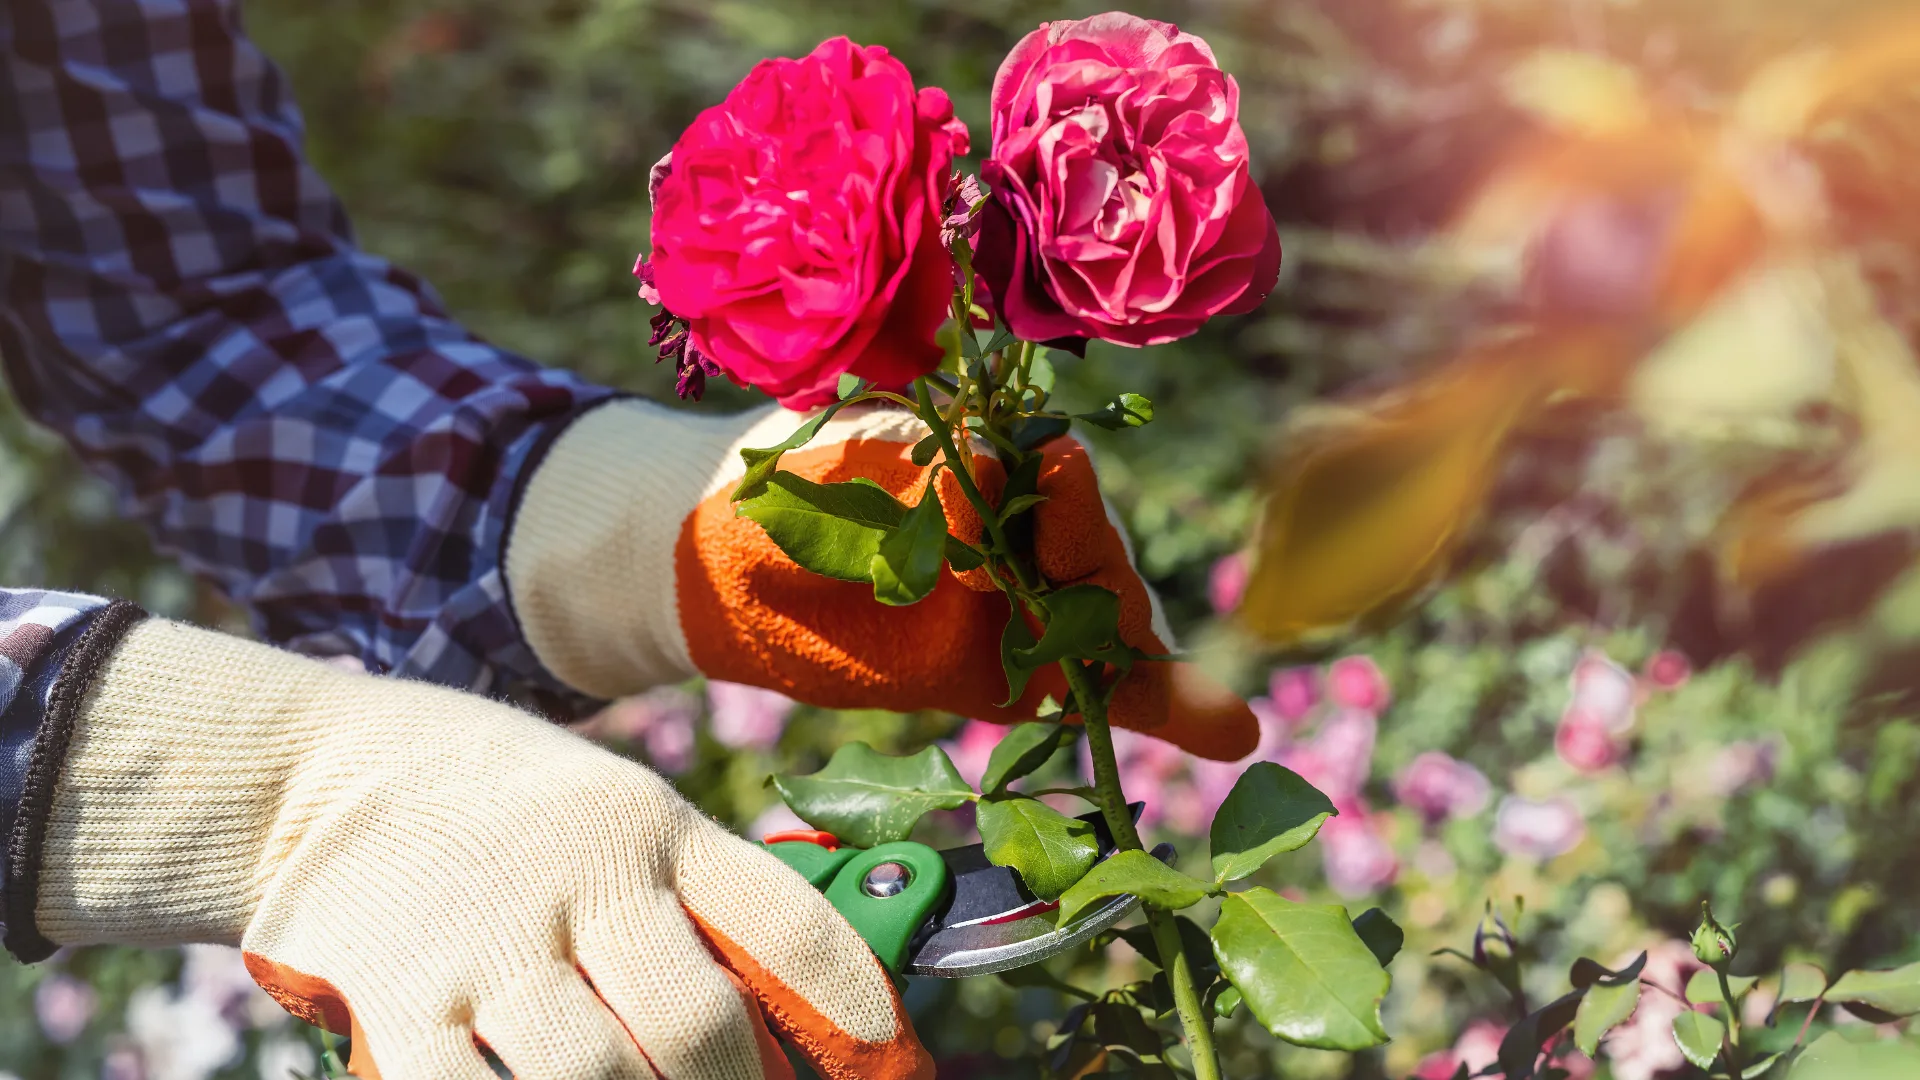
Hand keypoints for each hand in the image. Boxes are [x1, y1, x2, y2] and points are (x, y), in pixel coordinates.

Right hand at [30, 618, 928, 1079]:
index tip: (898, 1075)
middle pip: (699, 1022)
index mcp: (656, 831)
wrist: (328, 771)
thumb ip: (706, 906)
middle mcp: (584, 879)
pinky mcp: (394, 994)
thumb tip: (805, 1025)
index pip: (788, 925)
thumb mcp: (622, 819)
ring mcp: (485, 941)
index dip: (859, 1016)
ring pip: (593, 1073)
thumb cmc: (513, 818)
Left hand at [509, 402, 1256, 759]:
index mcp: (985, 459)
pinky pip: (1087, 687)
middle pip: (1090, 563)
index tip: (1059, 478)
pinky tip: (1228, 735)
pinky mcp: (1002, 670)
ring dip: (1154, 669)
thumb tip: (991, 469)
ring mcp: (1015, 602)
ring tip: (1219, 721)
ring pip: (1101, 630)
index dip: (1062, 497)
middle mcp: (1018, 529)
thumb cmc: (767, 484)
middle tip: (1109, 621)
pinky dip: (1157, 706)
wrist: (710, 559)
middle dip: (1101, 588)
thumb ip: (904, 478)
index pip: (1052, 481)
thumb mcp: (828, 467)